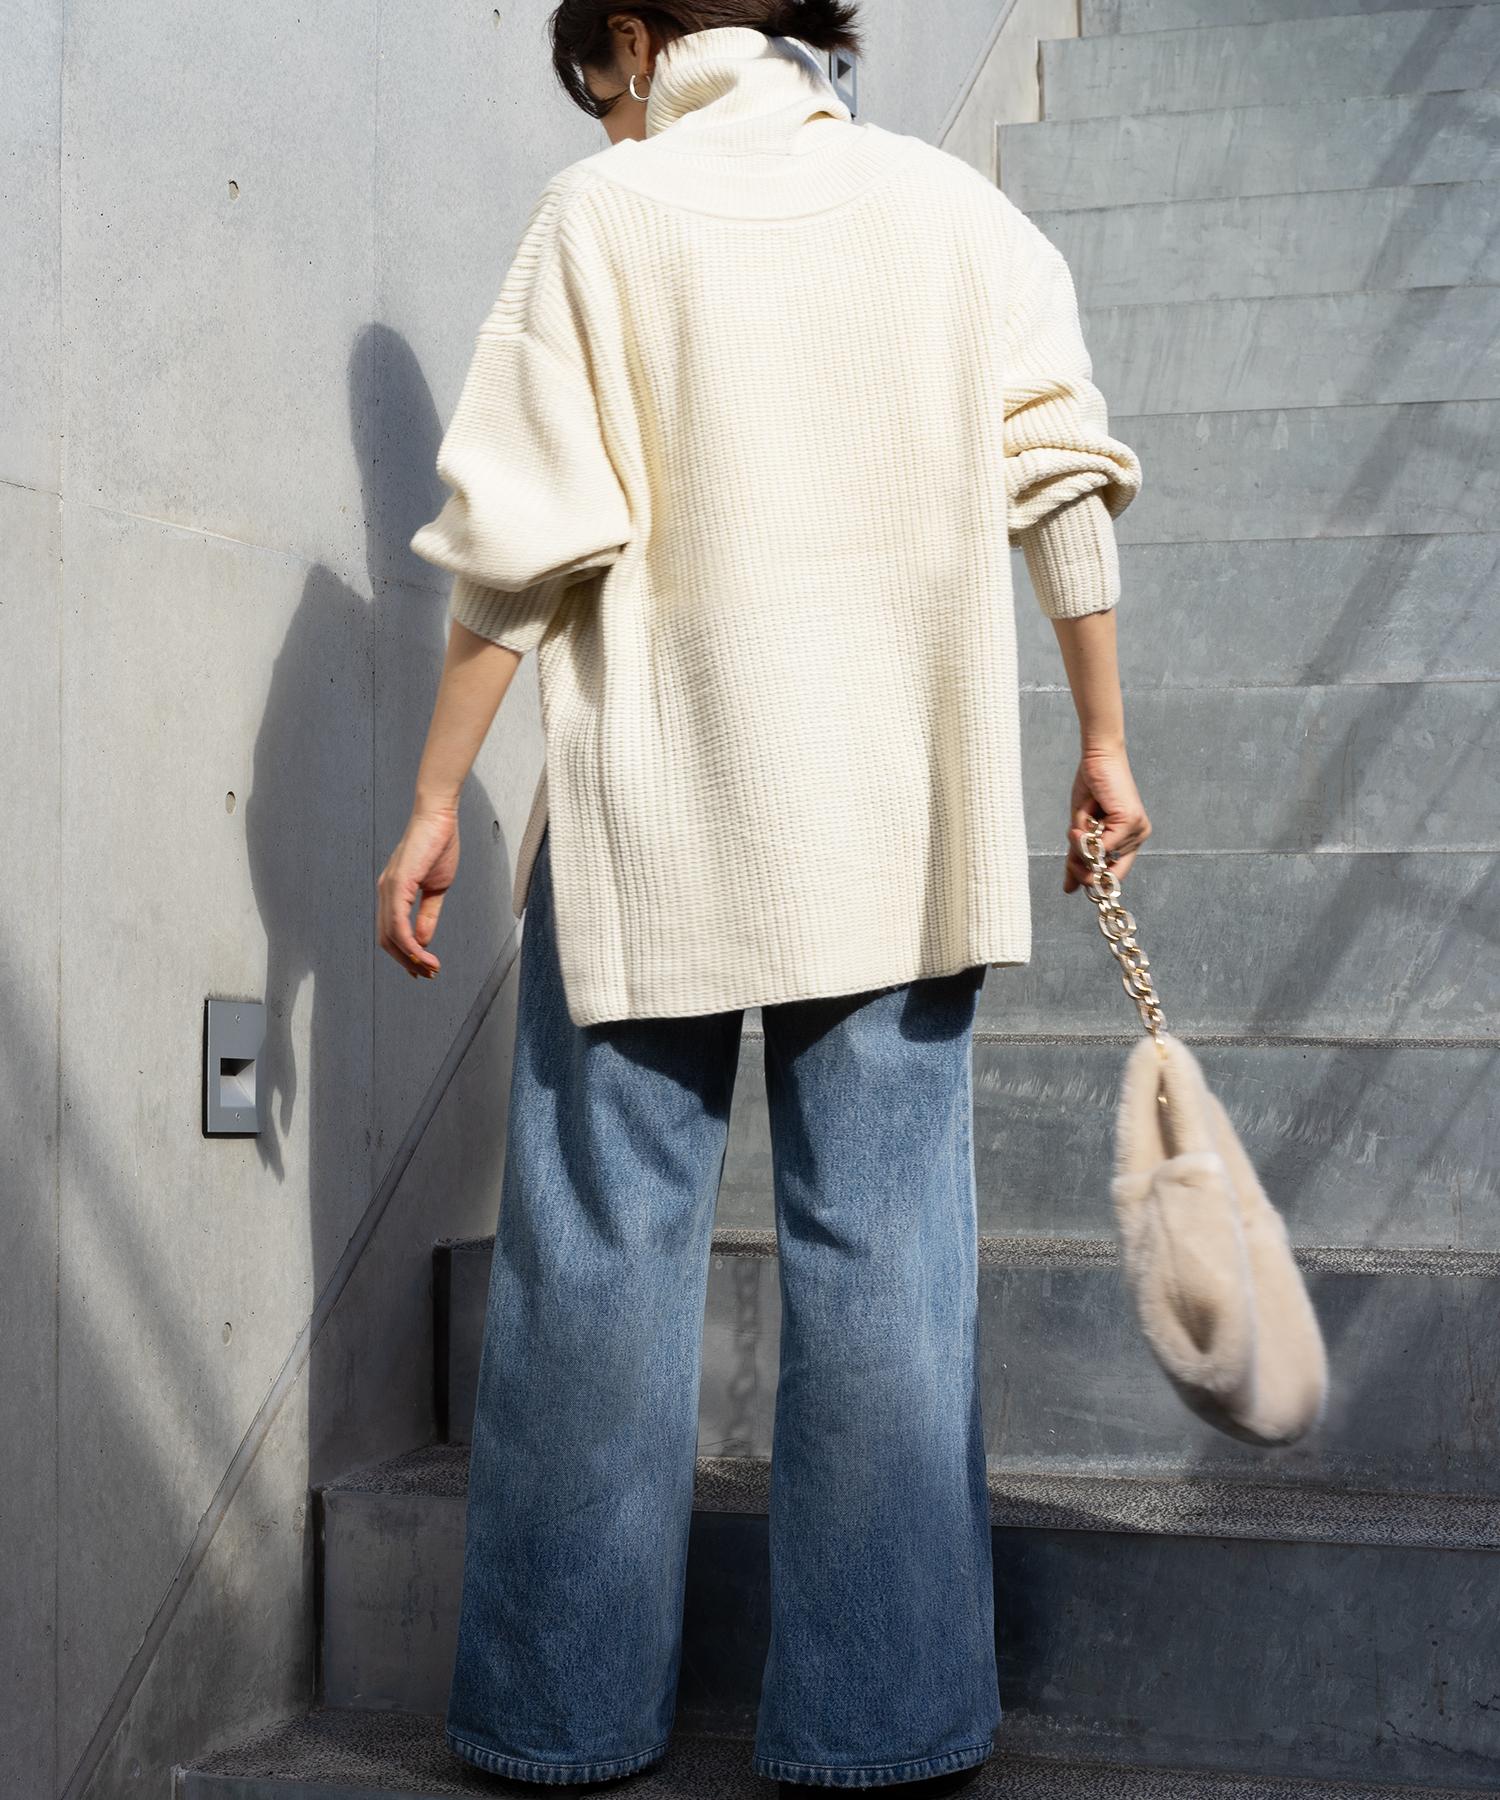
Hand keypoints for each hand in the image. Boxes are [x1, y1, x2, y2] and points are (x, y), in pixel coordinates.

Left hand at [377, 804, 458, 978]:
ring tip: (430, 968)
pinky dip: (409, 942)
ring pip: (391, 935)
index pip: (392, 933)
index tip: (425, 968)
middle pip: (387, 940)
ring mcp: (389, 888)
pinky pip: (398, 922)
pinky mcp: (398, 883)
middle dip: (407, 962)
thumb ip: (427, 915)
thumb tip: (421, 941)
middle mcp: (385, 892)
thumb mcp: (436, 889)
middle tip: (428, 975)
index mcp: (393, 893)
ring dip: (410, 957)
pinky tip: (423, 952)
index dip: (407, 954)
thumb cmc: (438, 845)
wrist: (439, 818)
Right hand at [1063, 744, 1149, 892]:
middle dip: (1082, 863)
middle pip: (1104, 870)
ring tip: (1082, 814)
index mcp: (1130, 839)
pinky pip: (1101, 843)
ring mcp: (1137, 830)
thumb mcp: (1080, 829)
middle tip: (1071, 843)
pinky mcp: (1130, 821)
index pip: (1114, 874)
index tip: (1072, 883)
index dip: (1093, 882)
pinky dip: (1086, 832)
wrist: (1097, 758)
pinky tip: (1086, 813)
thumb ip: (1078, 857)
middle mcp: (1138, 836)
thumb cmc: (1091, 789)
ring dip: (1081, 838)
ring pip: (1099, 856)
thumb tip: (1069, 889)